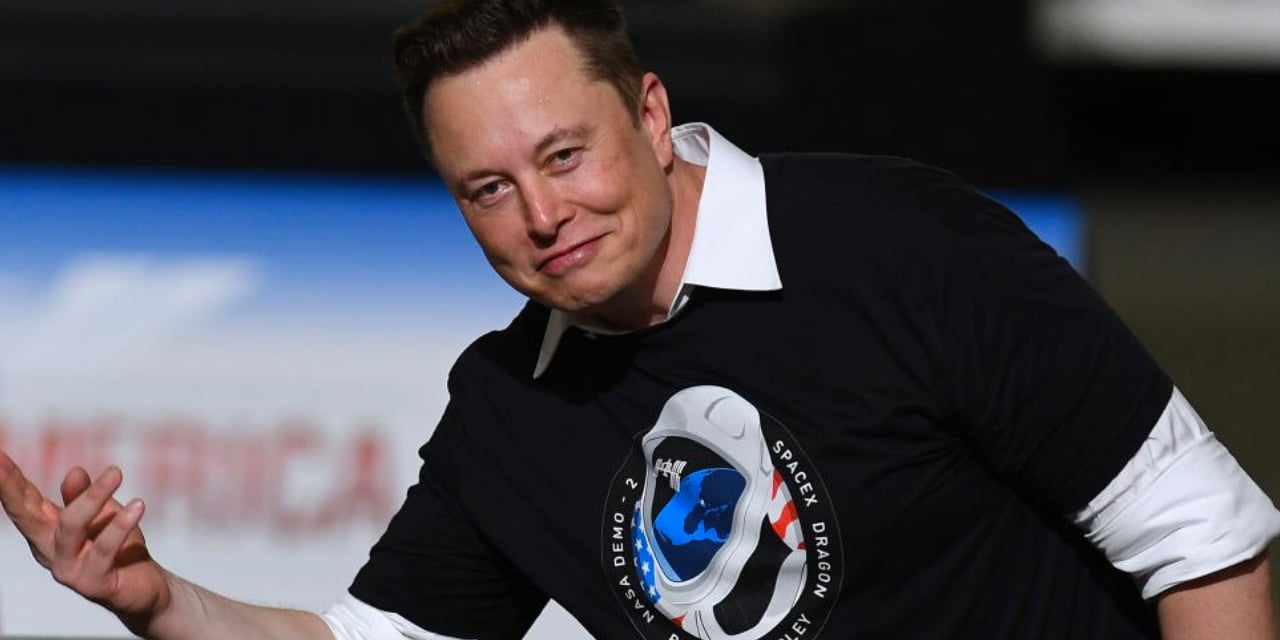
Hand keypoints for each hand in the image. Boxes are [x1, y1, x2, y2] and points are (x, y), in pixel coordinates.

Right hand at [0, 449, 170, 633]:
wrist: (146, 587)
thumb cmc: (118, 548)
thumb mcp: (102, 515)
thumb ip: (84, 496)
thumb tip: (74, 471)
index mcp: (47, 532)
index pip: (23, 502)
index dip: (7, 479)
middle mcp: (49, 551)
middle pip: (26, 516)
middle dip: (11, 488)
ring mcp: (67, 569)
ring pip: (71, 527)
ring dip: (93, 497)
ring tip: (116, 473)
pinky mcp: (91, 583)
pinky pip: (103, 550)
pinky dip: (120, 526)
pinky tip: (138, 506)